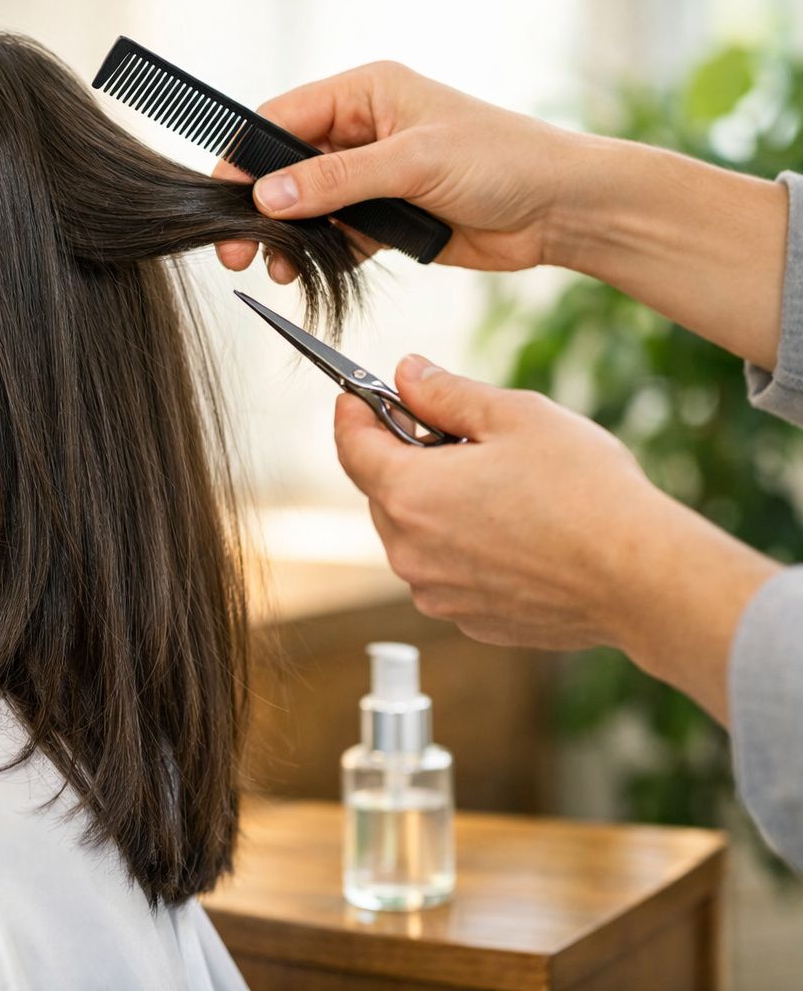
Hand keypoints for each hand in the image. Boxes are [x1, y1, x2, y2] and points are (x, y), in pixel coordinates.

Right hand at [211, 60, 583, 281]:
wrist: (560, 209)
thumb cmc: (503, 161)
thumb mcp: (413, 163)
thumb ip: (336, 180)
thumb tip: (267, 196)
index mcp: (366, 93)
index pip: (282, 119)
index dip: (246, 158)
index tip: (222, 199)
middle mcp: (363, 129)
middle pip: (286, 166)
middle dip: (260, 206)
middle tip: (238, 248)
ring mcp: (372, 174)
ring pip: (306, 205)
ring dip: (288, 236)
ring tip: (277, 268)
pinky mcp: (384, 215)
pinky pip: (335, 234)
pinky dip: (319, 254)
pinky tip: (309, 272)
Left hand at [333, 355, 781, 722]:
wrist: (640, 579)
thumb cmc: (586, 493)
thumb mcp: (515, 417)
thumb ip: (447, 393)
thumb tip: (406, 374)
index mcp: (409, 494)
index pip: (352, 447)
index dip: (353, 414)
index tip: (358, 395)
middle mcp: (408, 551)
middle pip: (382, 491)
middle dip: (406, 458)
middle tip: (456, 434)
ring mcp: (436, 592)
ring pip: (414, 534)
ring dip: (437, 505)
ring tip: (500, 486)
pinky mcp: (467, 618)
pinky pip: (447, 570)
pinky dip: (463, 546)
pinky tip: (516, 531)